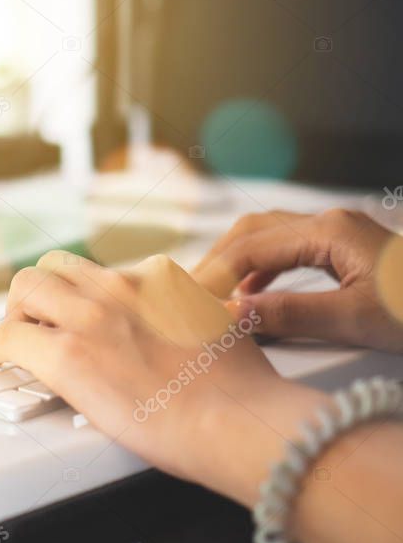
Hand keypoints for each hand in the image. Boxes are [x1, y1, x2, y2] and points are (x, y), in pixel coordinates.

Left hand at [0, 252, 320, 502]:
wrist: (239, 422)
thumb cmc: (238, 391)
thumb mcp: (219, 325)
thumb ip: (188, 314)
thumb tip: (178, 328)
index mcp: (156, 277)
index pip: (98, 272)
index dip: (80, 296)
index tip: (76, 314)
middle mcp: (119, 286)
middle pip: (54, 268)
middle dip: (40, 294)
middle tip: (36, 322)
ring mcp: (90, 316)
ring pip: (26, 288)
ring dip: (17, 313)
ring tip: (16, 339)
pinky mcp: (66, 354)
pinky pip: (8, 337)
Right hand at [193, 208, 402, 351]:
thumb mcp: (355, 321)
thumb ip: (290, 314)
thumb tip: (231, 314)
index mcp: (329, 230)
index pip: (250, 248)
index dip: (214, 276)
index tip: (187, 302)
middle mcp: (329, 222)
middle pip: (251, 231)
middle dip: (216, 262)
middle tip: (187, 295)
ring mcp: (336, 232)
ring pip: (266, 236)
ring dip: (235, 264)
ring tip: (210, 295)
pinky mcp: (343, 248)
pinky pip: (286, 249)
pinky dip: (259, 270)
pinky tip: (250, 295)